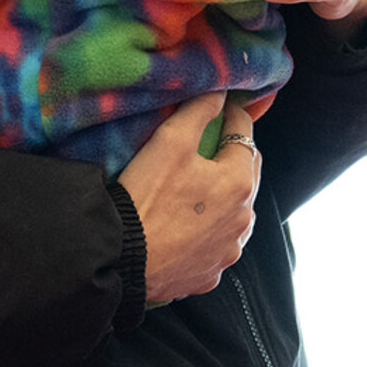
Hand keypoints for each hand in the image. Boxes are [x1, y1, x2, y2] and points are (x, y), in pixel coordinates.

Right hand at [117, 93, 260, 304]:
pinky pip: (216, 245)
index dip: (233, 117)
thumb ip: (200, 111)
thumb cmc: (144, 199)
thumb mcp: (170, 142)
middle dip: (232, 157)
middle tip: (210, 145)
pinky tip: (187, 226)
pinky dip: (208, 232)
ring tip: (197, 188)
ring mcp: (228, 250)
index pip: (245, 135)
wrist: (120, 261)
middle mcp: (243, 219)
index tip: (223, 108)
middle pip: (246, 175)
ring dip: (224, 198)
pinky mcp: (210, 274)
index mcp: (239, 183)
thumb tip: (220, 92)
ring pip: (234, 213)